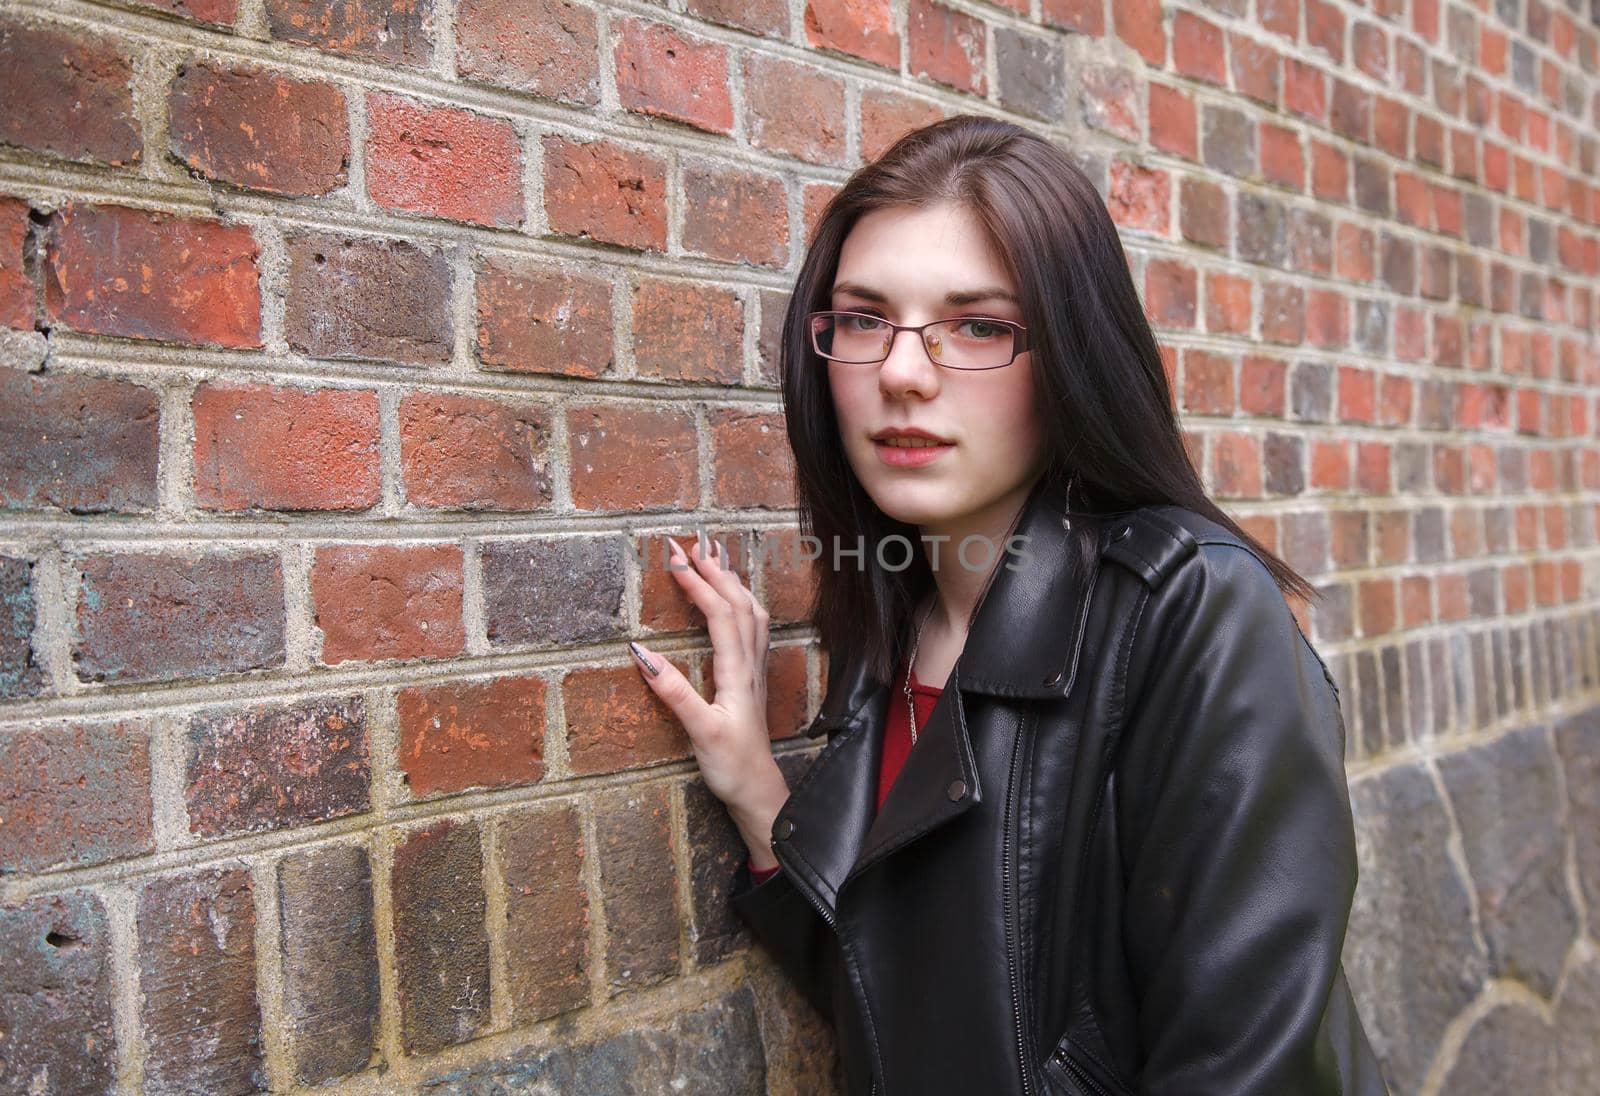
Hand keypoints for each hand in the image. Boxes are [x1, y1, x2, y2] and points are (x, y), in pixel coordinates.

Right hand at [630, 533, 789, 860]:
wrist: (758, 790)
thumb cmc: (730, 765)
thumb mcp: (699, 731)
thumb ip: (674, 693)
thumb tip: (642, 655)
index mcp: (736, 672)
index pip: (719, 614)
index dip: (698, 583)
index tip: (675, 558)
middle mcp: (749, 664)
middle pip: (738, 604)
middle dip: (714, 570)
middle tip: (689, 543)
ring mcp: (754, 670)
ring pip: (751, 612)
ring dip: (732, 581)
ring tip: (714, 557)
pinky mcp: (752, 679)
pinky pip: (753, 628)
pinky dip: (742, 602)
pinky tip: (735, 599)